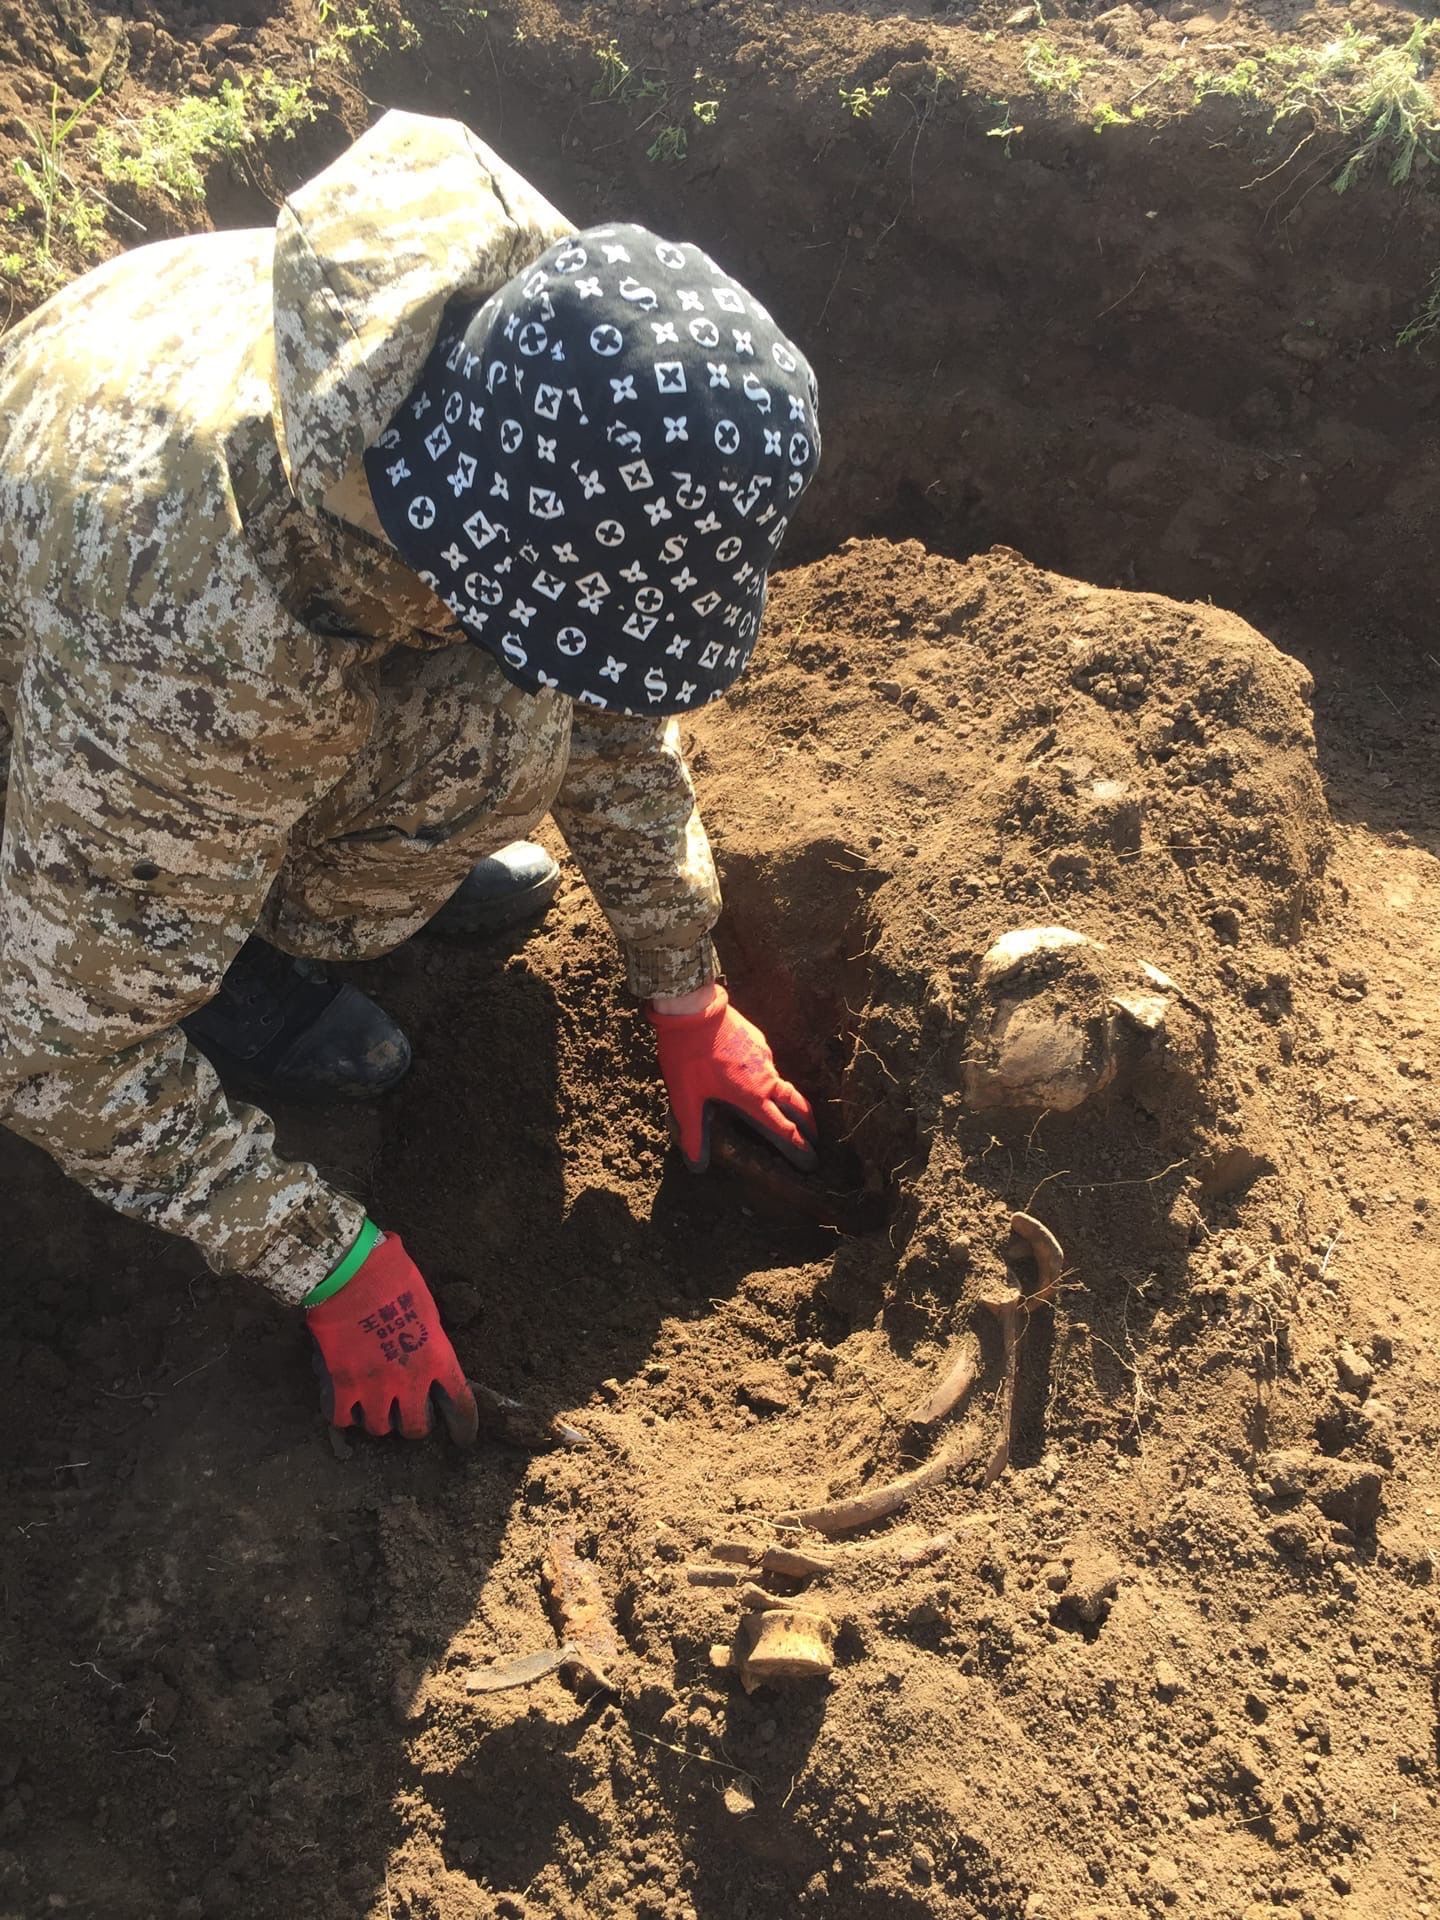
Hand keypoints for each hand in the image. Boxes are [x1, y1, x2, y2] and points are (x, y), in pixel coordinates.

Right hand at [306, 1232, 478, 1443]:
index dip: (464, 1427)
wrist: (350, 1271)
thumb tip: (425, 1350)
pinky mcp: (341, 1386)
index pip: (461, 1405)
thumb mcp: (427, 1308)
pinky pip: (341, 1419)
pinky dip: (343, 1414)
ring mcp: (374, 1386)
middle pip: (416, 1427)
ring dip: (379, 1419)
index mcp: (438, 1358)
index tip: (463, 1437)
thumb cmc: (393, 1276)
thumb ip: (429, 1340)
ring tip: (374, 1406)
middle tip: (408, 1414)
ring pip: (379, 1428)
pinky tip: (344, 1404)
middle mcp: (410, 1380)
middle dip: (414, 1424)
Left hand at [648, 984, 818, 1171]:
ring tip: (788, 1110)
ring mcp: (764, 1056)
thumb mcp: (686, 1098)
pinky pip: (769, 1064)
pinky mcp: (758, 1040)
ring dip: (790, 1100)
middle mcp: (765, 1078)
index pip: (783, 1128)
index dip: (798, 1146)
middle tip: (815, 1138)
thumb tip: (696, 1165)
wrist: (693, 1010)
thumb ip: (693, 1132)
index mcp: (752, 1096)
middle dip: (808, 1124)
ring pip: (782, 1083)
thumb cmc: (688, 1056)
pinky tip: (758, 1078)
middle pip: (796, 1105)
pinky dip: (770, 1078)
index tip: (811, 1160)